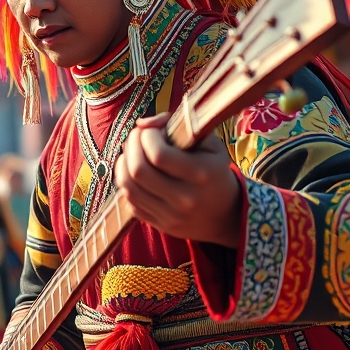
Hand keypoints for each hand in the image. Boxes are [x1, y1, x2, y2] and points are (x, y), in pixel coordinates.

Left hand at [114, 113, 241, 247]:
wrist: (226, 216)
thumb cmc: (214, 170)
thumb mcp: (209, 143)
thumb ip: (179, 125)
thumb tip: (142, 124)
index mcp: (201, 174)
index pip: (159, 154)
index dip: (147, 136)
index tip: (151, 130)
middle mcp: (185, 198)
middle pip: (139, 170)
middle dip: (131, 145)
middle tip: (137, 136)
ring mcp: (171, 215)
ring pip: (129, 187)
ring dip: (123, 163)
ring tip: (131, 152)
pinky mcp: (160, 225)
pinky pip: (130, 201)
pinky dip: (126, 182)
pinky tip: (134, 172)